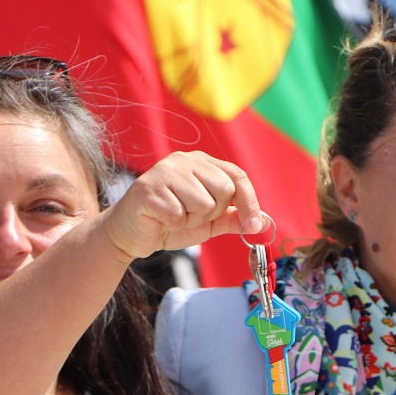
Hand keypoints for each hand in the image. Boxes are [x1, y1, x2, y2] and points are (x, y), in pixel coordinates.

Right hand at [93, 152, 263, 262]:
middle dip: (212, 213)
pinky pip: (178, 214)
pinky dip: (173, 224)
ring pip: (203, 203)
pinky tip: (160, 218)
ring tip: (174, 216)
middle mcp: (184, 160)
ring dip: (191, 220)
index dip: (250, 203)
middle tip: (191, 215)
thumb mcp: (208, 221)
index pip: (238, 176)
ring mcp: (165, 171)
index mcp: (202, 163)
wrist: (132, 234)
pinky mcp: (148, 188)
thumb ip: (233, 218)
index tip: (253, 226)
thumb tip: (263, 223)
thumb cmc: (169, 222)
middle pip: (224, 190)